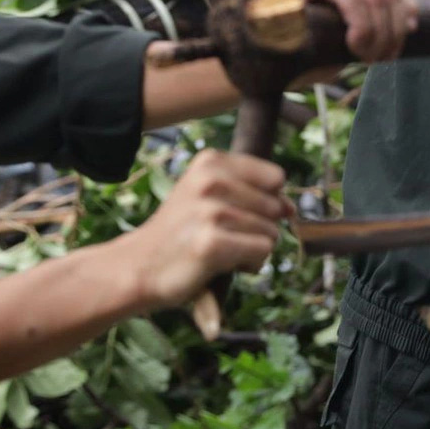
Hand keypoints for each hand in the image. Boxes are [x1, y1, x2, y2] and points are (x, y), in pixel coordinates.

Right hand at [126, 150, 292, 309]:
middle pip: (276, 207)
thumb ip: (251, 193)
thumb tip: (291, 208)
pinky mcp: (212, 243)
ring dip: (253, 249)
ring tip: (218, 250)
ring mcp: (211, 211)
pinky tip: (222, 265)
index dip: (267, 201)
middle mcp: (210, 181)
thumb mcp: (207, 196)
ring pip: (272, 232)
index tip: (240, 214)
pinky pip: (262, 252)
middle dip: (258, 228)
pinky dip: (250, 265)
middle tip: (221, 236)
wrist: (138, 266)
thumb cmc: (180, 233)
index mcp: (210, 162)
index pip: (275, 177)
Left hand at [278, 0, 416, 59]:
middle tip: (371, 61)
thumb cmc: (282, 43)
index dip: (362, 25)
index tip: (356, 51)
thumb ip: (283, 9)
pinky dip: (406, 11)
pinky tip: (405, 31)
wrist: (291, 48)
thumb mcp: (277, 32)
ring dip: (394, 30)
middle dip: (378, 35)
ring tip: (384, 55)